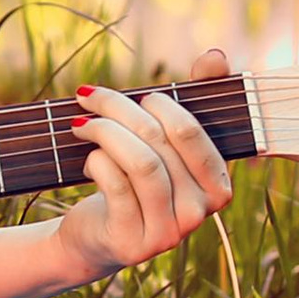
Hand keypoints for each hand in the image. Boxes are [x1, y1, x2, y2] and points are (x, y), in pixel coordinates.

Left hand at [49, 48, 235, 286]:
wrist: (95, 236)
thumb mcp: (163, 142)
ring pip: (141, 163)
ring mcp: (168, 232)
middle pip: (161, 142)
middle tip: (90, 96)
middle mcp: (199, 214)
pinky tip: (88, 158)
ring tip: (80, 122)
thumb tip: (215, 56)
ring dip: (103, 131)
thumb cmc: (134, 180)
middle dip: (119, 109)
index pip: (194, 135)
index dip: (165, 106)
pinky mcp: (133, 241)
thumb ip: (194, 98)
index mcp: (218, 188)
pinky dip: (97, 161)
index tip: (141, 97)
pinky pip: (116, 185)